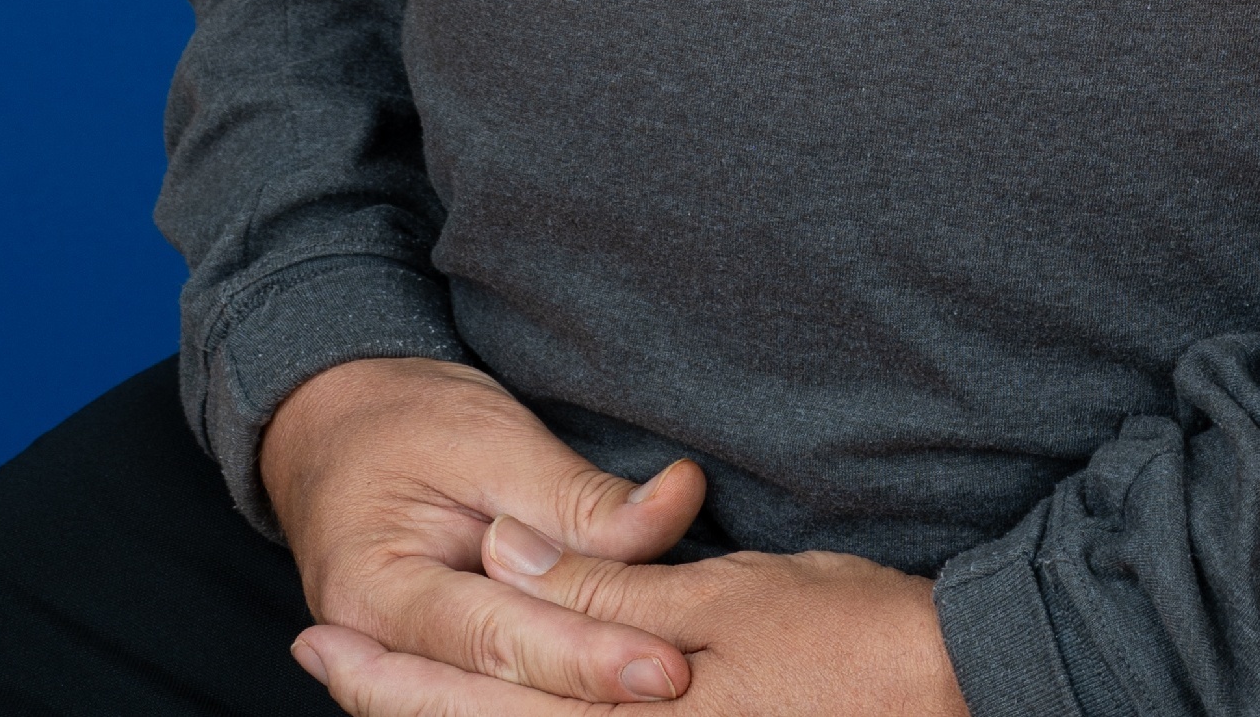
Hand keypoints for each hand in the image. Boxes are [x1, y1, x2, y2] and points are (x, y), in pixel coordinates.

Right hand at [262, 354, 703, 702]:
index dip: (584, 655)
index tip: (665, 661)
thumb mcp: (487, 435)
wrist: (334, 427)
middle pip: (497, 692)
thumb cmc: (406, 422)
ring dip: (575, 699)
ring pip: (494, 705)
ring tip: (656, 687)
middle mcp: (376, 651)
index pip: (494, 639)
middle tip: (677, 678)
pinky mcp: (435, 670)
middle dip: (590, 691)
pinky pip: (492, 694)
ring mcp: (400, 669)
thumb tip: (673, 510)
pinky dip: (553, 689)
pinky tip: (614, 691)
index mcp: (374, 590)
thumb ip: (572, 496)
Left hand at [297, 528, 968, 716]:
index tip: (318, 640)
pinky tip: (504, 701)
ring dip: (456, 711)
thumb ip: (606, 590)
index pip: (484, 697)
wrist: (941, 690)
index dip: (393, 673)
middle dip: (400, 701)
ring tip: (381, 681)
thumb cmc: (838, 635)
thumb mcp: (719, 599)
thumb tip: (505, 559)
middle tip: (318, 657)